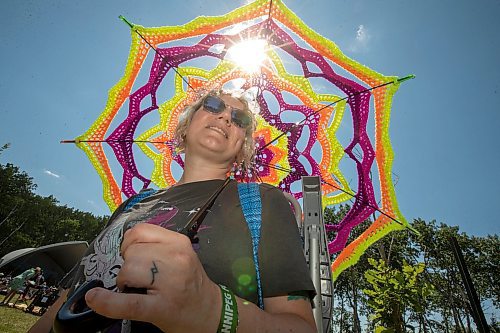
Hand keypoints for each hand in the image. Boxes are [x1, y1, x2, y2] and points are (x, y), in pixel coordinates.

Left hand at [85, 223, 220, 332]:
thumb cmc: (191, 283)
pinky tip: (96, 299)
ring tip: (137, 288)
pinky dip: (106, 302)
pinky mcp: (160, 307)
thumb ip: (157, 244)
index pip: (140, 231)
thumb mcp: (181, 254)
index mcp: (179, 243)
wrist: (209, 311)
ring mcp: (170, 283)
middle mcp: (177, 258)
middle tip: (138, 276)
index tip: (132, 254)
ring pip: (128, 269)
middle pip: (132, 250)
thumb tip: (123, 245)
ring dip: (124, 279)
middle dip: (127, 263)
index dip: (129, 242)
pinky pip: (127, 302)